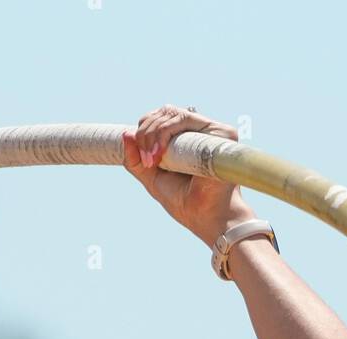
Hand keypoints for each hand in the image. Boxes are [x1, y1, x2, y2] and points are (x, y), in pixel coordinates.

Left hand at [123, 105, 255, 244]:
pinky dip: (167, 131)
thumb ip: (136, 160)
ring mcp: (211, 131)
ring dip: (154, 133)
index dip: (145, 130)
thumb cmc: (184, 202)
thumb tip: (125, 133)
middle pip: (165, 112)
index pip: (161, 118)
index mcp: (186, 139)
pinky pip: (186, 119)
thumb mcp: (152, 178)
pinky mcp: (221, 133)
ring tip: (152, 159)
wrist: (204, 217)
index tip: (142, 158)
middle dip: (146, 132)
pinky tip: (161, 153)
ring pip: (173, 114)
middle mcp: (199, 132)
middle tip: (146, 159)